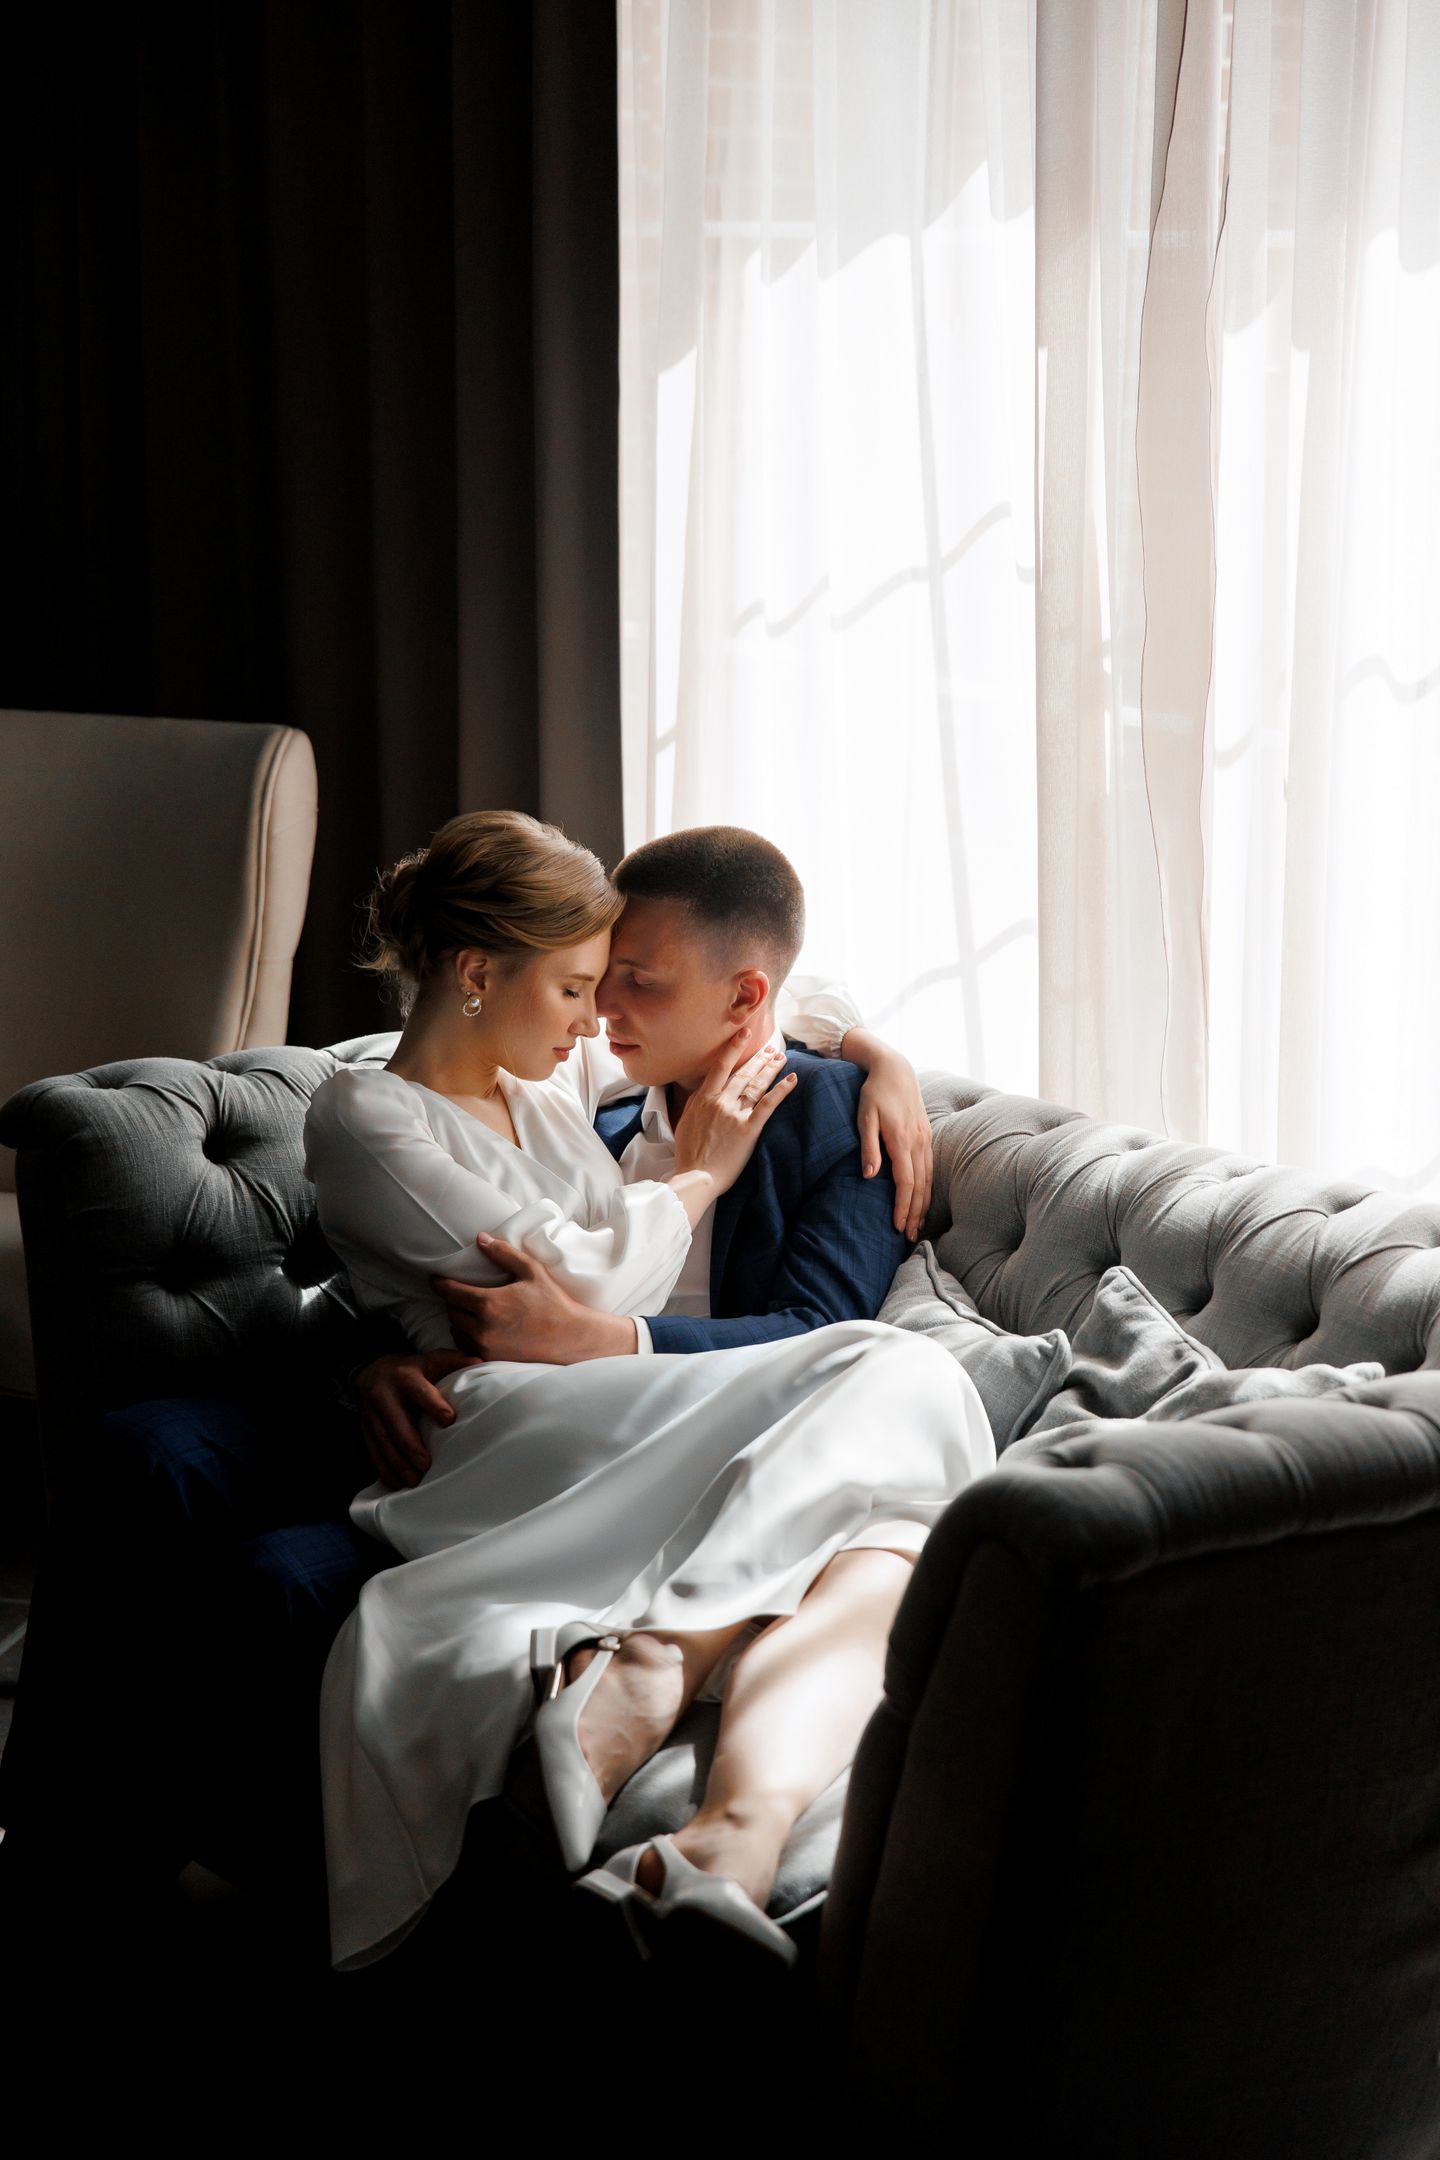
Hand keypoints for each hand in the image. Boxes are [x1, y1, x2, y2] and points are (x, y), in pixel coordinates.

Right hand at [356, 1350, 481, 1490]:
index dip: (435, 1406)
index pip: (421, 1393)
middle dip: (412, 1448)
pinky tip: (397, 1483)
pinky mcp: (365, 1429)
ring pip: (384, 1443)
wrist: (372, 1371)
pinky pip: (373, 1452)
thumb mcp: (432, 1359)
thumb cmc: (413, 1369)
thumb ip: (455, 1361)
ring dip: (399, 1465)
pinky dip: (385, 1470)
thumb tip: (481, 1361)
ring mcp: (371, 1414)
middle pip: (398, 1425)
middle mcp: (384, 1395)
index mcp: (405, 1376)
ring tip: (415, 1481)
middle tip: (427, 1466)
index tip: (450, 1421)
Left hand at [432, 1238, 637, 1362]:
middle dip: (453, 1300)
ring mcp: (485, 1346)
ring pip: (456, 1330)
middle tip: (460, 1292)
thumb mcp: (531, 1271)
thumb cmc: (553, 1302)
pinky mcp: (491, 1359)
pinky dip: (468, 1336)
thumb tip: (480, 1238)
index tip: (436, 1279)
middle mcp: (482, 1328)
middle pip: (450, 1311)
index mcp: (488, 1303)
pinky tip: (480, 1328)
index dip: (439, 1283)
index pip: (449, 1292)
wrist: (571, 1338)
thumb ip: (503, 1253)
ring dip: (459, 1319)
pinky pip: (467, 1346)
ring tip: (470, 1311)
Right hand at [671, 1037, 798, 1192]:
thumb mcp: (685, 1122)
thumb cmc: (689, 1154)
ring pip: (757, 1085)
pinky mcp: (750, 1129)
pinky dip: (782, 1090)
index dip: (734, 1048)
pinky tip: (792, 1079)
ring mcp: (736, 1115)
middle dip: (759, 1058)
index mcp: (703, 1099)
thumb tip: (705, 1091)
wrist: (697, 1176)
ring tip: (781, 1057)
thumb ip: (697, 1103)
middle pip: (744, 1073)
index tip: (745, 1033)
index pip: (721, 1066)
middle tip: (772, 1047)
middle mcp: (720, 1102)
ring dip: (771, 1069)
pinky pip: (769, 1105)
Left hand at [855, 1050, 932, 1240]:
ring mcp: (925, 1138)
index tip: (899, 1226)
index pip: (906, 1182)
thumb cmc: (874, 1093)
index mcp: (902, 1140)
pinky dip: (928, 1187)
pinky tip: (923, 1198)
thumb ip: (868, 1147)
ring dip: (924, 1203)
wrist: (895, 1069)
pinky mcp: (926, 1135)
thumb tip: (870, 1175)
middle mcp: (918, 1142)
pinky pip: (930, 1167)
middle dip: (916, 1213)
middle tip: (910, 1237)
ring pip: (928, 1178)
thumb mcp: (864, 1117)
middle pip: (920, 1185)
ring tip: (918, 1225)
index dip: (904, 1207)